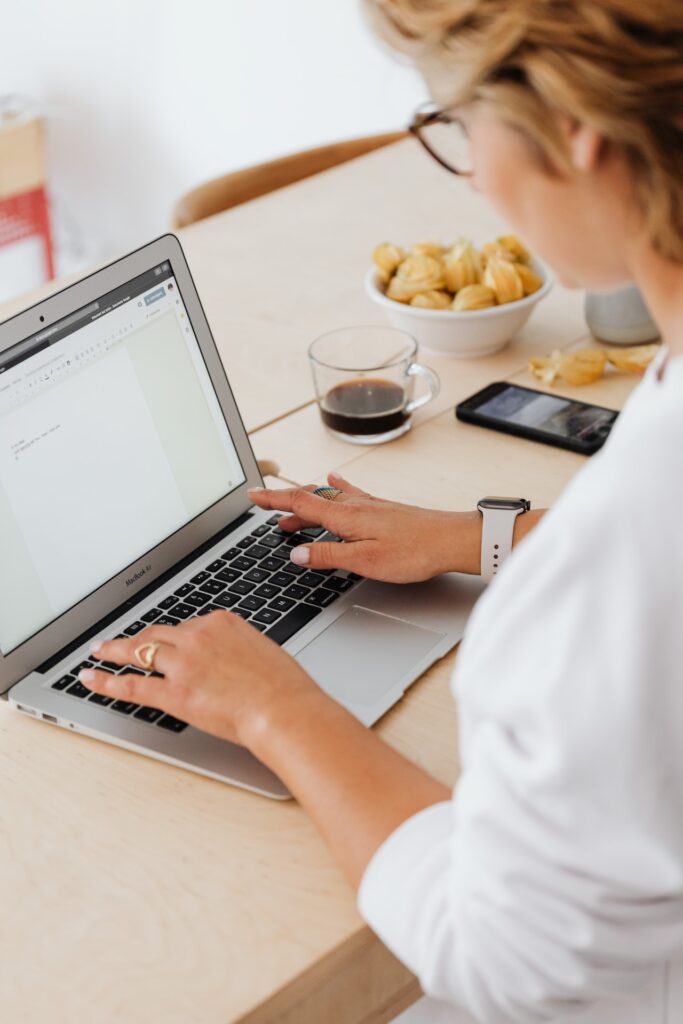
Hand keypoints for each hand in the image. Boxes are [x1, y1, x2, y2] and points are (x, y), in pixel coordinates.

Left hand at [79, 612, 320, 746]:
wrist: (284, 709)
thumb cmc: (284, 688)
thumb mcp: (263, 652)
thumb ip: (239, 651)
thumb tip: (231, 661)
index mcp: (222, 623)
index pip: (188, 626)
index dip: (174, 638)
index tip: (166, 643)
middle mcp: (198, 637)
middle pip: (158, 634)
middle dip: (136, 638)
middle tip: (119, 641)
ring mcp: (183, 663)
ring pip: (139, 652)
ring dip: (114, 651)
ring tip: (99, 652)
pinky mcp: (174, 693)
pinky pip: (132, 684)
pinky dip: (107, 681)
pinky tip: (92, 678)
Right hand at [248, 471, 481, 582]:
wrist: (451, 539)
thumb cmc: (414, 551)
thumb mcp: (365, 561)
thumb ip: (329, 556)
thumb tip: (298, 553)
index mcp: (346, 517)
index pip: (300, 504)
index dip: (274, 500)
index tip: (253, 495)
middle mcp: (355, 506)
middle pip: (310, 498)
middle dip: (284, 502)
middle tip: (263, 507)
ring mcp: (369, 505)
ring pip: (328, 497)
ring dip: (305, 503)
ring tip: (290, 515)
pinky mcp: (382, 508)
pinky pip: (350, 493)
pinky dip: (335, 487)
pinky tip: (334, 479)